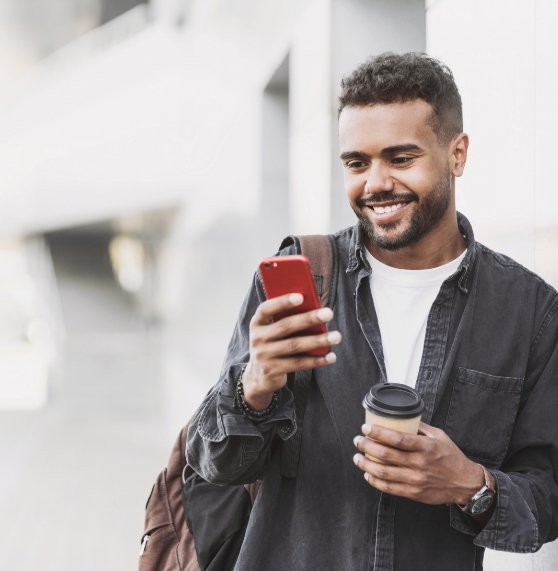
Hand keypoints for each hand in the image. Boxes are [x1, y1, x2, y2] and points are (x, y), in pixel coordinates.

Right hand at [243, 293, 340, 409]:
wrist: (258, 374)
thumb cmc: (272, 343)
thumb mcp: (271, 329)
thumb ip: (285, 318)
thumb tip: (314, 308)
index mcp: (257, 322)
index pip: (266, 308)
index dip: (282, 302)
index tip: (301, 297)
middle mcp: (257, 338)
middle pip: (285, 326)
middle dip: (309, 319)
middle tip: (328, 314)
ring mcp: (263, 355)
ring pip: (294, 346)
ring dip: (318, 341)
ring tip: (336, 336)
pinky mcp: (272, 370)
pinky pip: (298, 364)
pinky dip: (316, 360)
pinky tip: (331, 356)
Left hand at [353, 422, 483, 505]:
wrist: (465, 483)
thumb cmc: (451, 457)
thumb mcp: (439, 436)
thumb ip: (420, 427)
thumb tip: (400, 417)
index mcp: (425, 447)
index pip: (397, 439)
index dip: (378, 433)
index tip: (365, 428)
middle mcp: (420, 463)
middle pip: (386, 455)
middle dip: (367, 446)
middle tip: (357, 440)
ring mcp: (416, 480)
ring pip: (384, 473)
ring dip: (366, 464)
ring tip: (357, 457)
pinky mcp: (414, 493)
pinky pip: (389, 488)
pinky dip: (375, 481)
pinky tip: (368, 474)